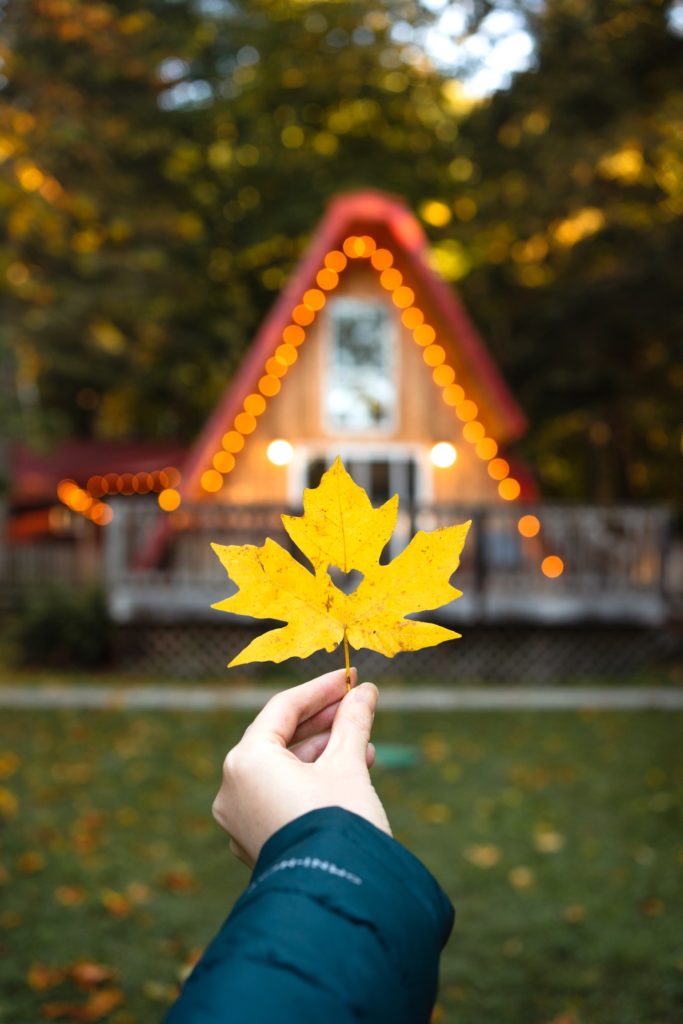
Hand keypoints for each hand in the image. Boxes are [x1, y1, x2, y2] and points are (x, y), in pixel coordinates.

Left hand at [212, 668, 390, 866]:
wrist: (339, 899)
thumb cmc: (339, 825)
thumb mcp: (348, 765)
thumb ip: (353, 721)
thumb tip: (365, 692)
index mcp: (246, 762)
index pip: (282, 709)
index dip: (320, 689)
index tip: (350, 678)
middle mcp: (232, 789)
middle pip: (280, 739)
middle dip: (324, 722)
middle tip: (357, 706)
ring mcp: (240, 821)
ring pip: (282, 770)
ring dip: (323, 753)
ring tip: (364, 746)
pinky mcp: (256, 843)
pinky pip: (281, 797)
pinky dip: (311, 781)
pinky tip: (348, 775)